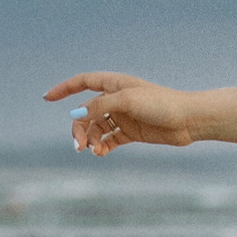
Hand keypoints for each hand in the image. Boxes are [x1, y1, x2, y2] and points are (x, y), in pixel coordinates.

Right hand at [45, 73, 236, 154]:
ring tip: (94, 151)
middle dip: (79, 128)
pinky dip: (102, 146)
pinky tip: (101, 154)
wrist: (189, 121)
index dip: (65, 88)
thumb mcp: (128, 101)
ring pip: (96, 128)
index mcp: (115, 84)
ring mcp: (123, 116)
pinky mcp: (131, 132)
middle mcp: (116, 99)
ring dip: (91, 140)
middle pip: (86, 112)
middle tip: (78, 146)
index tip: (47, 98)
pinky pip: (109, 139)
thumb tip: (75, 115)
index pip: (83, 82)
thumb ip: (100, 107)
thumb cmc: (161, 104)